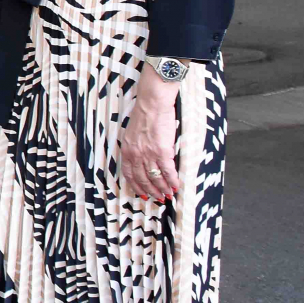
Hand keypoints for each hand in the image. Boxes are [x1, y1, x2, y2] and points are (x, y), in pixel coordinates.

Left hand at [120, 69, 183, 201]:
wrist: (152, 105)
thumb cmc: (144, 116)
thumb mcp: (132, 135)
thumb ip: (134, 148)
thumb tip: (141, 159)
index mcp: (127, 150)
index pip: (129, 174)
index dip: (136, 186)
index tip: (142, 193)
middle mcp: (136, 155)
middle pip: (142, 179)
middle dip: (151, 191)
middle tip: (157, 198)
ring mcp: (149, 154)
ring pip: (156, 177)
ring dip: (162, 188)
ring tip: (167, 195)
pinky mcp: (162, 151)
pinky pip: (168, 171)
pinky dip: (173, 181)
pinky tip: (176, 186)